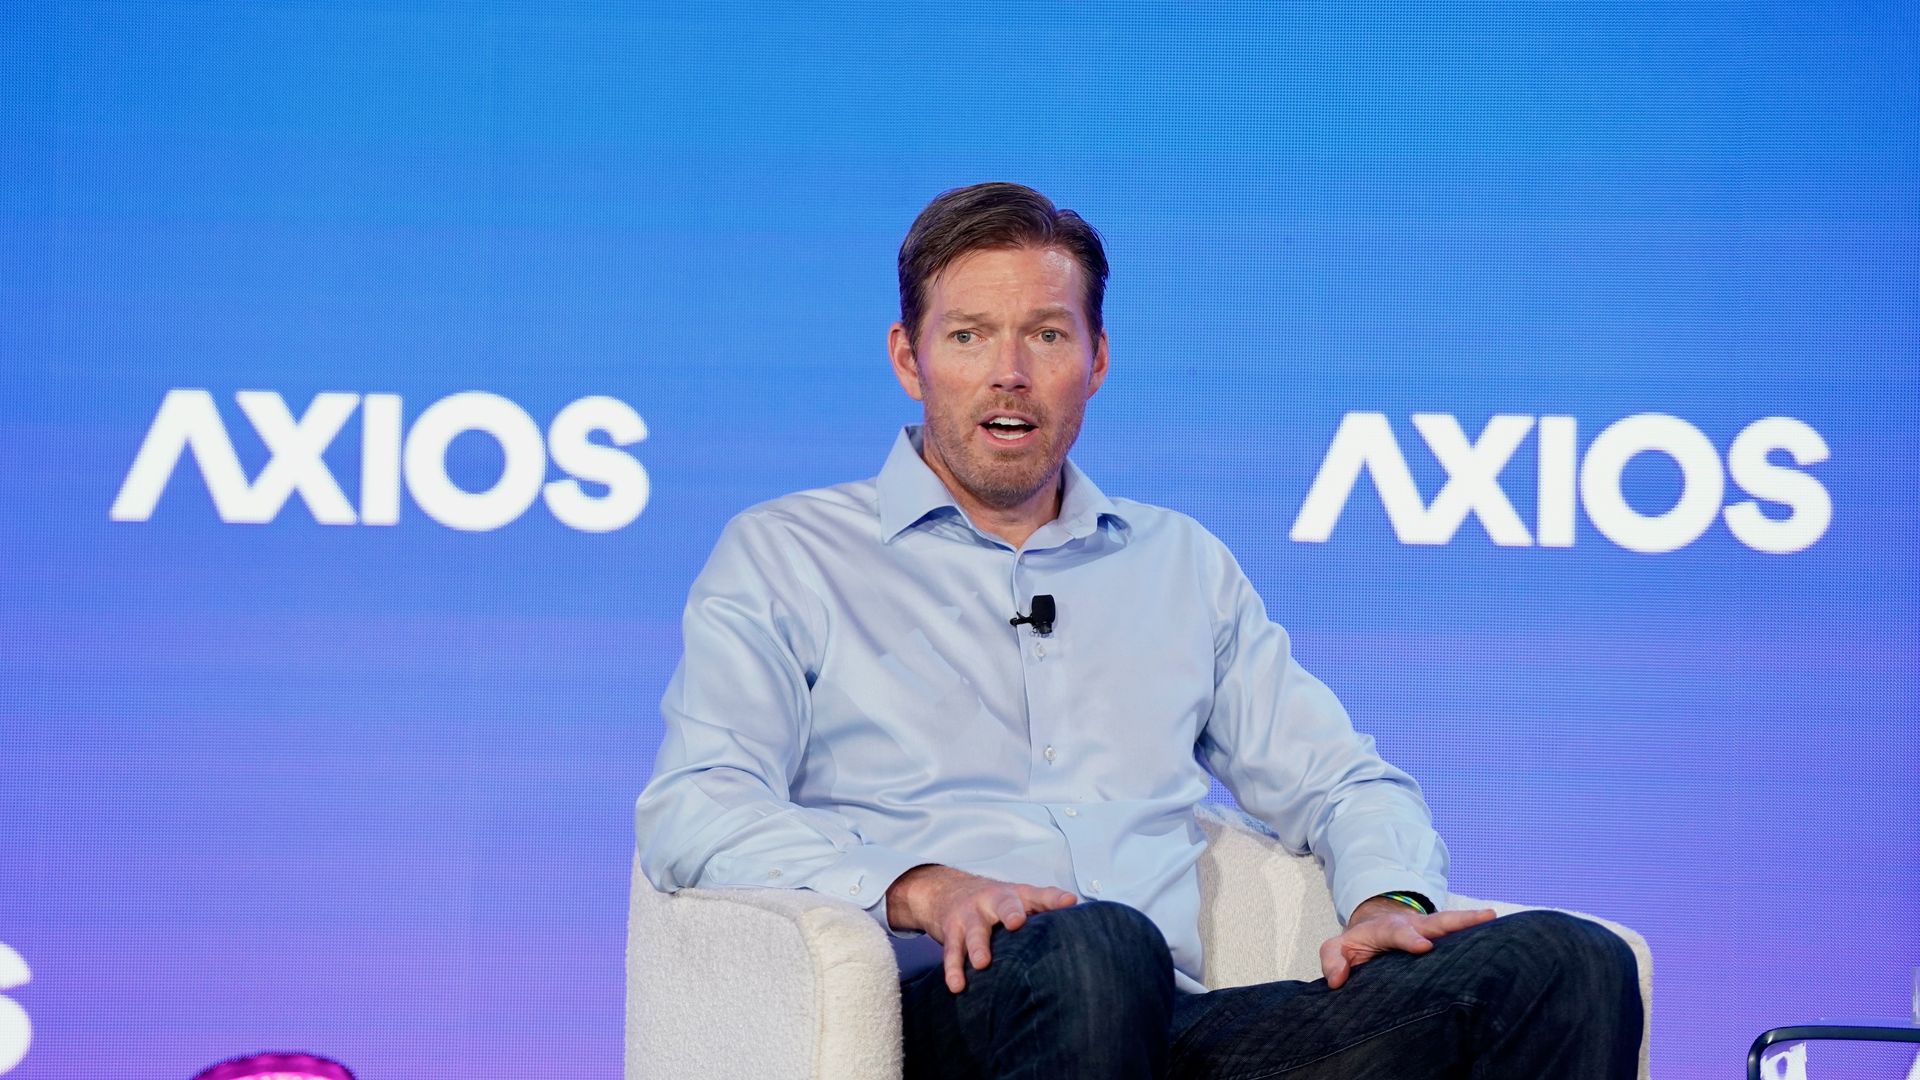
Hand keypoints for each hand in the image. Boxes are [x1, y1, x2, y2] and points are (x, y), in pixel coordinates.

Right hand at [886, 864, 1078, 992]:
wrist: (945, 890)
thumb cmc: (994, 902)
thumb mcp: (1020, 900)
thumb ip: (1047, 911)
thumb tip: (1084, 929)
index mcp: (1016, 896)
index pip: (1039, 895)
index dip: (1054, 899)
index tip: (1069, 902)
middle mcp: (993, 901)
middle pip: (1003, 903)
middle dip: (1010, 912)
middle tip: (1016, 922)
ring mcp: (970, 915)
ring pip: (975, 930)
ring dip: (978, 946)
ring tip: (982, 963)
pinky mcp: (952, 931)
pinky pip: (952, 951)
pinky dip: (953, 969)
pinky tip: (957, 985)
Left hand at [1318, 898, 1495, 988]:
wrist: (1375, 929)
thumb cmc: (1358, 943)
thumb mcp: (1338, 948)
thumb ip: (1333, 960)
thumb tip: (1338, 979)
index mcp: (1388, 930)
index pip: (1400, 934)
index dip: (1411, 940)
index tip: (1425, 947)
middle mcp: (1414, 927)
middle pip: (1437, 922)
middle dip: (1457, 920)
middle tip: (1483, 916)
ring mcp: (1431, 931)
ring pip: (1453, 924)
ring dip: (1474, 921)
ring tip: (1496, 916)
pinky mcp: (1443, 939)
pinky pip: (1462, 936)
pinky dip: (1480, 934)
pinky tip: (1502, 935)